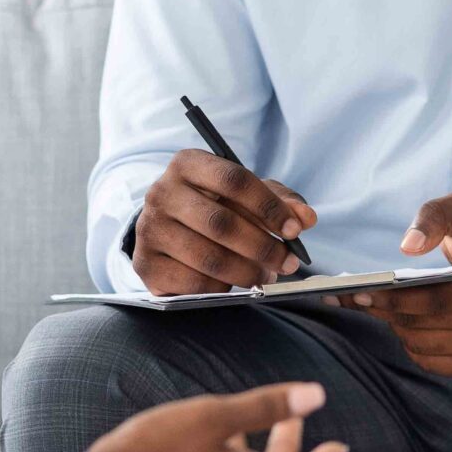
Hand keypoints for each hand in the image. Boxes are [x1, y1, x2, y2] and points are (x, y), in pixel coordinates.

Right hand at [132, 150, 317, 295]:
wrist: (166, 230)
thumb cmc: (215, 206)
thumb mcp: (246, 194)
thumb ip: (280, 201)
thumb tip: (306, 217)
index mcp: (188, 164)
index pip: (234, 180)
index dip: (269, 206)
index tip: (296, 229)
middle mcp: (162, 192)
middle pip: (222, 223)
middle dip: (263, 246)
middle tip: (288, 262)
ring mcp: (150, 229)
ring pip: (209, 257)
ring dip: (246, 272)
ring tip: (265, 275)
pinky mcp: (146, 264)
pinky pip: (193, 282)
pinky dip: (220, 288)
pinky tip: (231, 284)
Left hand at [347, 194, 451, 376]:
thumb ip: (433, 217)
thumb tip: (407, 246)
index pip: (435, 299)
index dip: (394, 298)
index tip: (360, 291)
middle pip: (424, 326)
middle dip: (385, 311)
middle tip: (357, 297)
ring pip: (423, 347)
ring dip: (397, 327)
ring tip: (380, 307)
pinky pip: (433, 363)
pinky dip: (413, 345)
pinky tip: (405, 324)